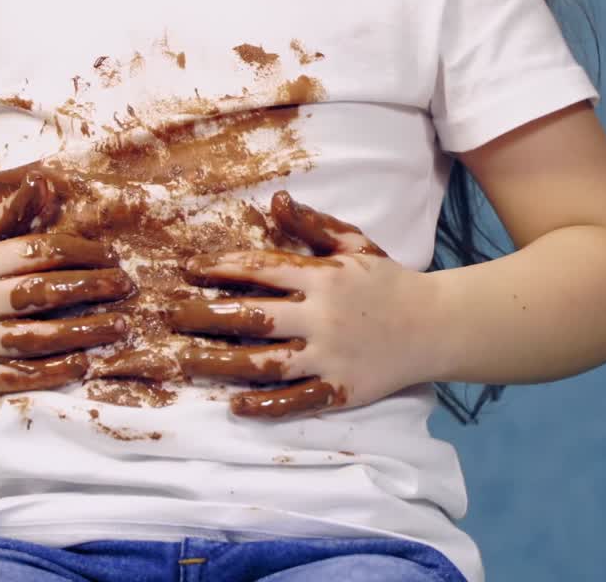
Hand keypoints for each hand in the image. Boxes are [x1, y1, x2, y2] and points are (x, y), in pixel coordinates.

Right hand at [0, 171, 135, 393]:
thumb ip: (13, 213)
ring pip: (39, 336)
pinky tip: (84, 362)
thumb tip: (44, 180)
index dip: (81, 252)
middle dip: (91, 288)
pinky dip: (55, 370)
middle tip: (127, 286)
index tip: (112, 257)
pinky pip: (22, 374)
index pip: (39, 252)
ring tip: (121, 325)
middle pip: (43, 292)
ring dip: (85, 331)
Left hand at [168, 190, 433, 417]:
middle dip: (206, 315)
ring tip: (185, 359)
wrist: (437, 326)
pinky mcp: (340, 389)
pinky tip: (235, 404)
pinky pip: (296, 400)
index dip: (220, 268)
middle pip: (253, 316)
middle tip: (169, 315)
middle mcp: (321, 316)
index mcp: (322, 277)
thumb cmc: (388, 280)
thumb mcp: (353, 243)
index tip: (188, 269)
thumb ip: (313, 225)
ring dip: (220, 362)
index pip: (261, 270)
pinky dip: (265, 405)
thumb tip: (277, 200)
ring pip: (266, 362)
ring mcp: (330, 356)